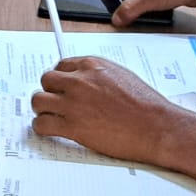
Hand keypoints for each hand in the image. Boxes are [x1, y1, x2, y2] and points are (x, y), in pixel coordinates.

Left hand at [32, 55, 195, 168]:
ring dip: (43, 109)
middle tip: (55, 102)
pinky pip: (42, 124)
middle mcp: (79, 81)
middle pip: (46, 80)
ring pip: (38, 101)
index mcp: (92, 65)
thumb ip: (98, 76)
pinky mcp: (72, 126)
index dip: (60, 79)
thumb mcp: (122, 76)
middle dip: (50, 92)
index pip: (61, 66)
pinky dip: (42, 128)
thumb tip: (86, 80)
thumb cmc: (146, 105)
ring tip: (49, 116)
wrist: (157, 127)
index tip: (60, 87)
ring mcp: (73, 103)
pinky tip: (49, 130)